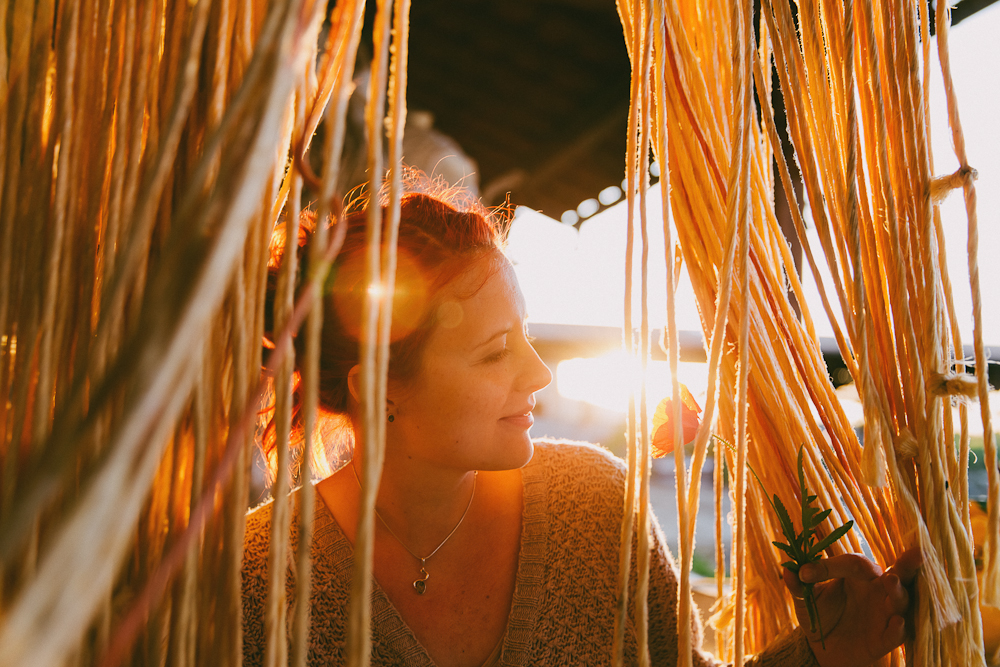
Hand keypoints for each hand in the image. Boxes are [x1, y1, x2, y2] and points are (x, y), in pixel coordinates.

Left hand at [781, 548, 921, 666]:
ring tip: (891, 581)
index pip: (853, 563)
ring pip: (900, 600)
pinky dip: (898, 628)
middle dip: (909, 563)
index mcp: (859, 575)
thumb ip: (799, 585)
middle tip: (917, 552)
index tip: (805, 573)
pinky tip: (897, 621)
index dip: (829, 566)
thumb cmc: (822, 614)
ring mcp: (885, 614)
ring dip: (898, 592)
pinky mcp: (885, 638)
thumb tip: (787, 569)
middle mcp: (878, 590)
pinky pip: (896, 633)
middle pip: (898, 573)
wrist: (827, 649)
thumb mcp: (807, 600)